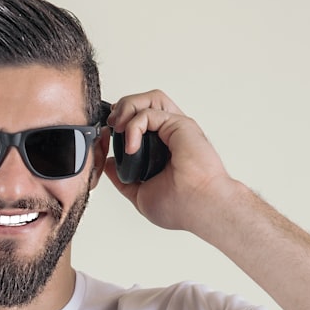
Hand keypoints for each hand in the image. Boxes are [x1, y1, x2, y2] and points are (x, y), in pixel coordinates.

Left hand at [103, 90, 232, 231]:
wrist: (201, 210)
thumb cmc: (182, 208)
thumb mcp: (141, 195)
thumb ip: (123, 180)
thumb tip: (109, 164)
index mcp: (164, 148)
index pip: (142, 120)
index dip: (122, 121)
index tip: (109, 137)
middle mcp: (172, 135)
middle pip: (145, 102)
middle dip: (123, 109)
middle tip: (112, 128)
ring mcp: (176, 129)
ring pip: (150, 99)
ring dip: (128, 108)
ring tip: (118, 129)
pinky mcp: (180, 126)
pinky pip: (149, 113)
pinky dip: (133, 126)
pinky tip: (131, 147)